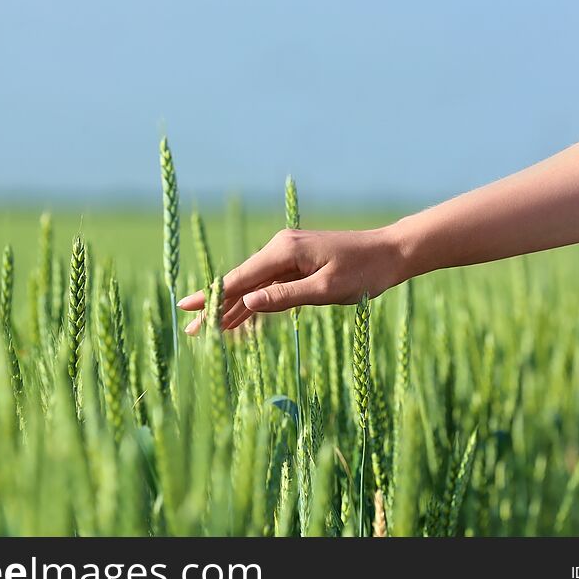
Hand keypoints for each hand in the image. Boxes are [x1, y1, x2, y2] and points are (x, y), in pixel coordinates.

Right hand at [177, 225, 406, 334]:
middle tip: (190, 330)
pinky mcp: (297, 265)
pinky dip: (254, 303)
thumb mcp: (327, 288)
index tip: (187, 308)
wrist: (391, 253)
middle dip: (216, 306)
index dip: (213, 296)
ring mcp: (288, 256)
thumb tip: (248, 303)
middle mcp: (281, 249)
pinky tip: (238, 319)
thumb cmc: (365, 272)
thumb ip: (286, 297)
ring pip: (253, 286)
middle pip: (241, 282)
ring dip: (232, 308)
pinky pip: (269, 287)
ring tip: (208, 330)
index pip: (241, 278)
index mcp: (285, 251)